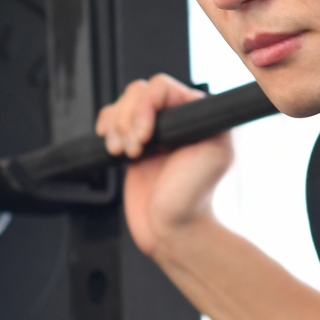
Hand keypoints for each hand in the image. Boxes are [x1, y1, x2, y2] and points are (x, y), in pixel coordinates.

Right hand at [96, 74, 235, 256]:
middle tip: (136, 151)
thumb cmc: (194, 200)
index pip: (163, 87)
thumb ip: (203, 119)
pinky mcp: (134, 145)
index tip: (145, 137)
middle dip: (129, 121)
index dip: (146, 108)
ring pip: (123, 104)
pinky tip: (113, 147)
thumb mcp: (213, 152)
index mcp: (198, 116)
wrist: (172, 232)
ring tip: (125, 153)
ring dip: (117, 127)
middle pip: (138, 92)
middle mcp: (176, 120)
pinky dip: (107, 128)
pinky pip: (112, 119)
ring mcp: (153, 132)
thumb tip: (192, 97)